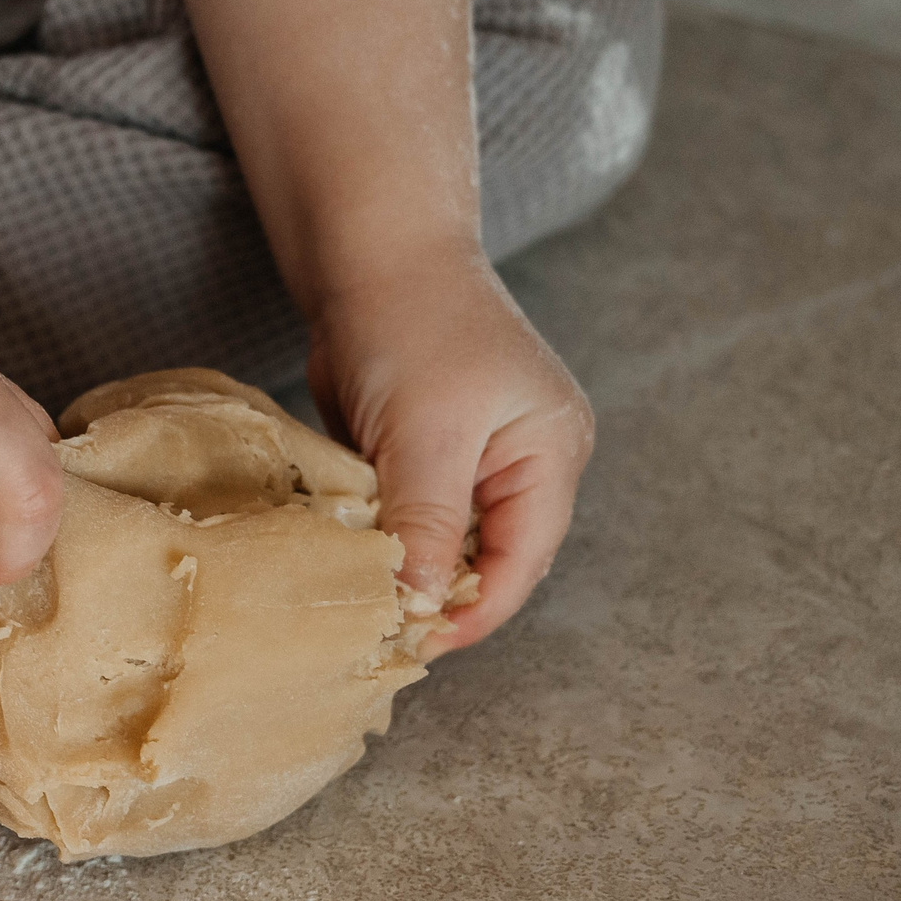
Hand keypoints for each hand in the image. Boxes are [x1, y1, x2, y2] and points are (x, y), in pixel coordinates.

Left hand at [306, 261, 593, 654]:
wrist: (369, 255)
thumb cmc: (412, 325)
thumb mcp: (426, 434)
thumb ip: (429, 522)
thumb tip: (422, 604)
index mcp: (551, 455)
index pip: (523, 560)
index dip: (472, 610)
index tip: (416, 645)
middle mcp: (523, 462)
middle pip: (488, 558)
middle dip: (439, 596)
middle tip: (380, 634)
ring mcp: (475, 458)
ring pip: (443, 542)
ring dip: (406, 570)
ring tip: (361, 606)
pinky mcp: (425, 453)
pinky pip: (410, 515)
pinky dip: (383, 538)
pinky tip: (349, 561)